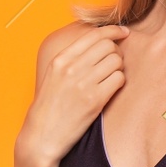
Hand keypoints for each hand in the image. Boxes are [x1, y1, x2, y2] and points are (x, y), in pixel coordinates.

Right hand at [17, 26, 127, 166]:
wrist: (42, 136)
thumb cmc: (50, 107)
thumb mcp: (54, 75)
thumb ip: (72, 58)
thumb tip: (98, 42)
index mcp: (61, 59)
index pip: (94, 34)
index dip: (113, 30)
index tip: (123, 32)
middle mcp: (72, 67)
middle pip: (108, 45)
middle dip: (117, 51)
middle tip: (115, 62)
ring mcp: (84, 83)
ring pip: (116, 61)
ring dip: (119, 68)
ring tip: (110, 78)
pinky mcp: (95, 100)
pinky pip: (119, 79)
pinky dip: (119, 82)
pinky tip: (111, 89)